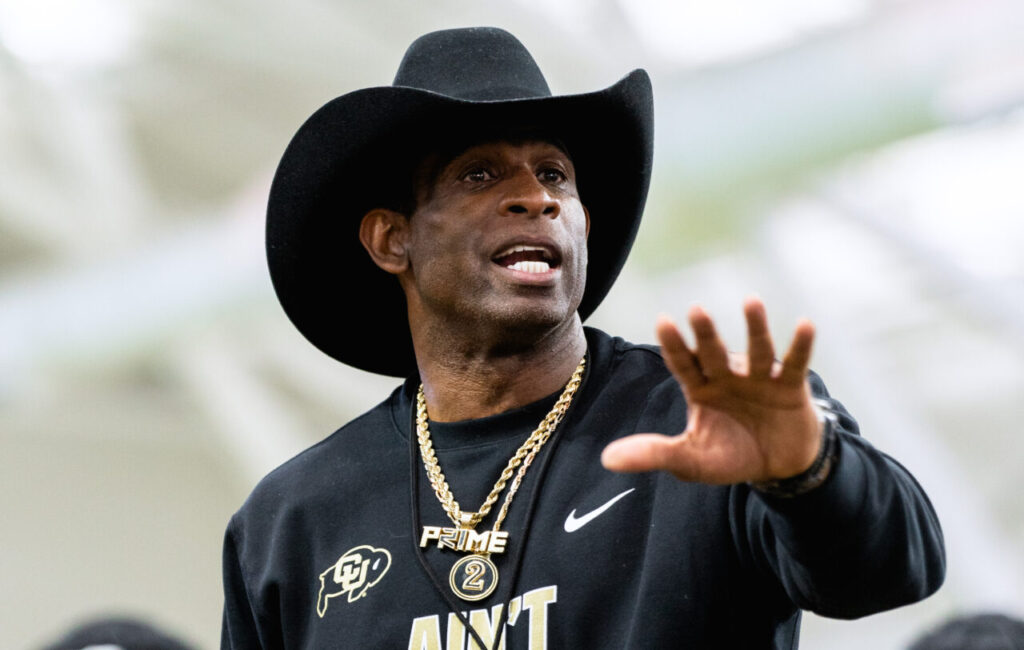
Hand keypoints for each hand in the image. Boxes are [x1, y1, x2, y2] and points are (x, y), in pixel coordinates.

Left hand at [601, 296, 822, 484]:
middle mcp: (727, 376)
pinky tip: (806, 324)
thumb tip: (606, 460)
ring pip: (756, 349)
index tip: (663, 322)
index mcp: (701, 388)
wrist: (778, 467)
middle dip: (706, 334)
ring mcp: (759, 378)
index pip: (683, 363)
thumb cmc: (730, 455)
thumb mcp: (690, 460)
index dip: (675, 345)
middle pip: (714, 353)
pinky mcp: (790, 387)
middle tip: (696, 310)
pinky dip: (800, 346)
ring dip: (755, 327)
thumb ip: (653, 454)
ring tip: (752, 301)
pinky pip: (795, 364)